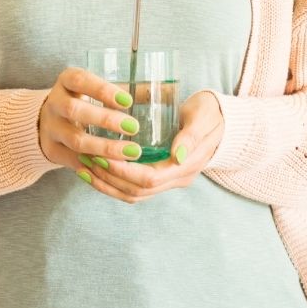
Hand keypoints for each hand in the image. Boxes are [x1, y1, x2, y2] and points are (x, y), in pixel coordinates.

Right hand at [38, 67, 143, 171]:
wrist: (48, 121)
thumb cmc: (84, 100)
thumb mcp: (95, 88)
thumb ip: (123, 89)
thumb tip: (165, 90)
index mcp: (67, 81)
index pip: (80, 81)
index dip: (103, 90)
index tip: (128, 100)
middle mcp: (54, 104)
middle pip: (75, 110)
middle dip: (105, 119)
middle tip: (134, 127)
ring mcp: (51, 129)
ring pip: (75, 140)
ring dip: (104, 147)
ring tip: (133, 152)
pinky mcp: (53, 150)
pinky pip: (73, 161)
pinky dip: (95, 165)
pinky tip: (115, 169)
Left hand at [82, 90, 224, 203]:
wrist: (222, 120)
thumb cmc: (211, 113)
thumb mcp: (204, 117)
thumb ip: (191, 134)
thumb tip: (178, 155)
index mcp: (186, 167)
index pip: (148, 179)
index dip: (123, 171)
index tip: (101, 155)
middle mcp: (177, 179)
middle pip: (136, 191)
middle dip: (108, 177)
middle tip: (86, 158)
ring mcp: (168, 180)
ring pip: (132, 194)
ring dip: (106, 184)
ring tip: (84, 167)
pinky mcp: (160, 176)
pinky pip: (133, 188)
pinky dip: (112, 183)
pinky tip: (94, 171)